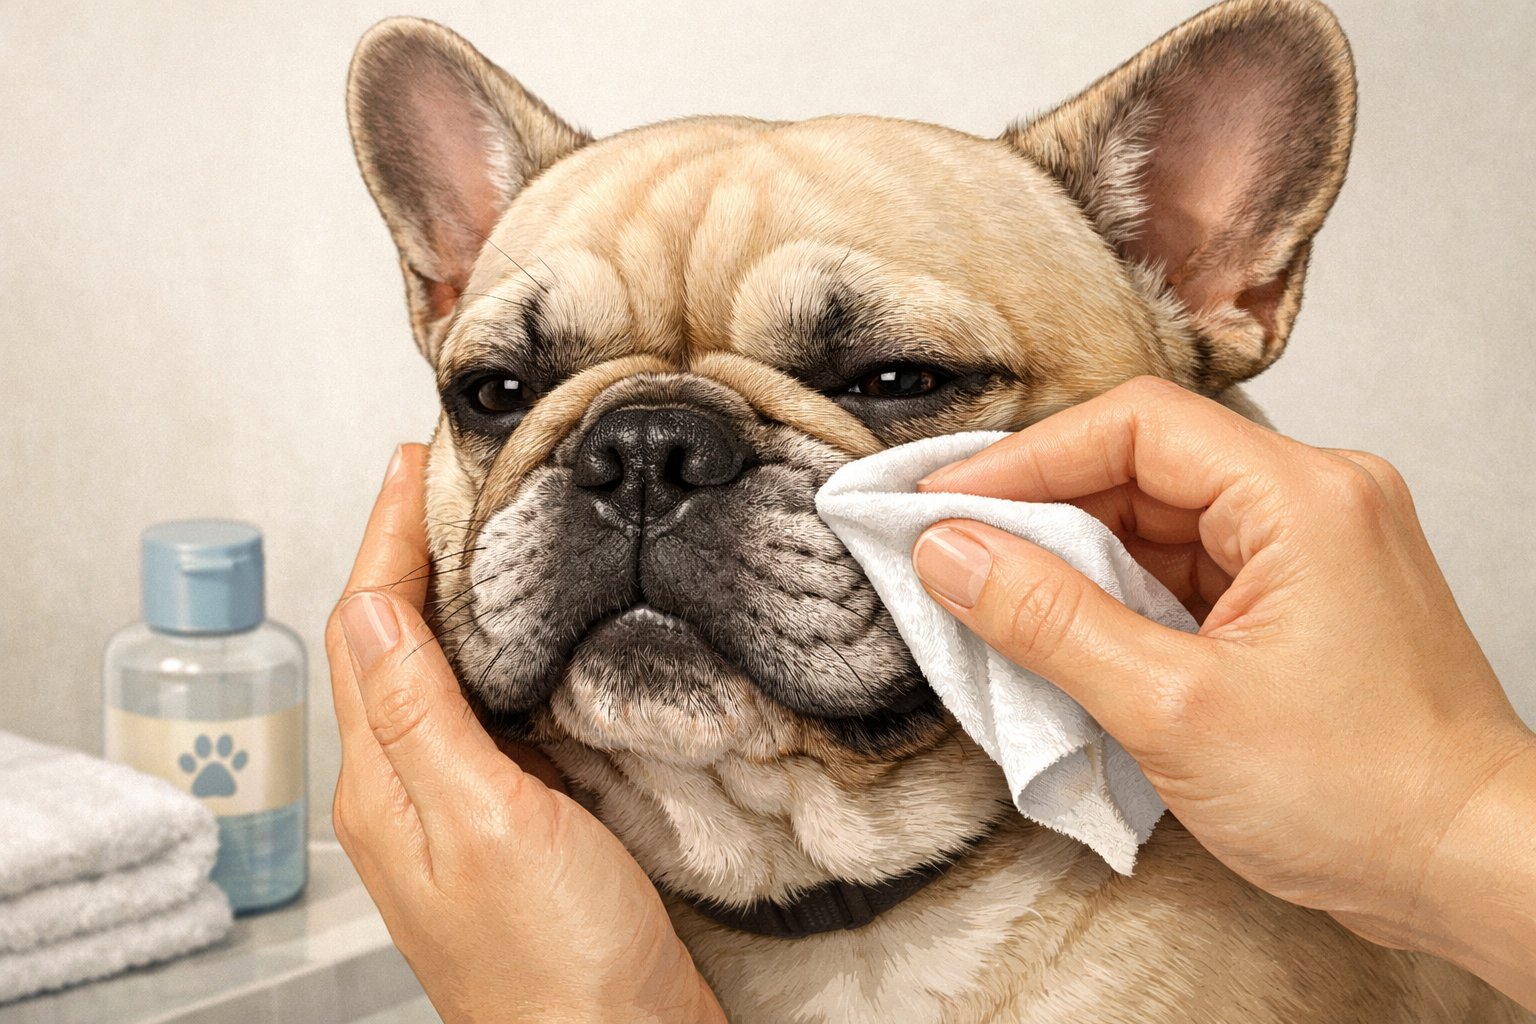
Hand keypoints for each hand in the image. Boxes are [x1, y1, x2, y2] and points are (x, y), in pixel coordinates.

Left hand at [327, 443, 724, 1023]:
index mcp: (384, 787)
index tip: (412, 461)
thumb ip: (420, 716)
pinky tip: (530, 632)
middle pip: (387, 643)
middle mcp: (407, 793)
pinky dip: (494, 651)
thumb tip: (371, 606)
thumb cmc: (557, 963)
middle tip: (445, 476)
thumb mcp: (488, 822)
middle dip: (407, 551)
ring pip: (432, 673)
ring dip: (449, 594)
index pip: (366, 627)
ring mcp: (456, 809)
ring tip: (484, 527)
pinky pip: (482, 713)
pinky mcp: (511, 822)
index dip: (386, 536)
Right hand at [910, 376, 1535, 1006]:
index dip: (1024, 457)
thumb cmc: (1362, 795)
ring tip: (996, 604)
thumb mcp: (1172, 708)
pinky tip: (1066, 634)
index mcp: (1303, 496)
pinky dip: (1120, 597)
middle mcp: (1315, 498)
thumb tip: (949, 553)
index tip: (941, 499)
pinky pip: (1187, 569)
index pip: (1134, 427)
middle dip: (1040, 510)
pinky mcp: (1299, 597)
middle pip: (1143, 468)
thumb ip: (1048, 621)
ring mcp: (1311, 547)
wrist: (1469, 870)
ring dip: (1076, 560)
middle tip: (949, 552)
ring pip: (1159, 521)